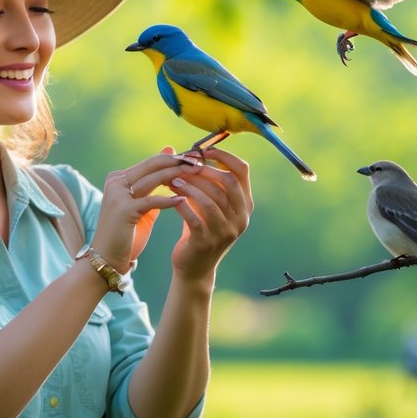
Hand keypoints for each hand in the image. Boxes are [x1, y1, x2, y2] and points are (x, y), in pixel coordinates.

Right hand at [91, 147, 194, 272]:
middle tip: (199, 162)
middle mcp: (116, 182)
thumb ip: (154, 189)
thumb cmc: (127, 234)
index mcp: (119, 179)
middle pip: (152, 165)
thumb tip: (169, 172)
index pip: (151, 162)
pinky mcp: (124, 210)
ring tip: (196, 175)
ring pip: (153, 178)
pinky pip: (151, 200)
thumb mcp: (142, 206)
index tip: (195, 160)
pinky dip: (168, 200)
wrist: (106, 258)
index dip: (175, 159)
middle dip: (178, 162)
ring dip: (177, 175)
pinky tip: (183, 200)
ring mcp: (118, 194)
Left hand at [166, 148, 252, 282]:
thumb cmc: (200, 228)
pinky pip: (195, 218)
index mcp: (245, 204)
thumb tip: (194, 153)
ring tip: (173, 180)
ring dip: (190, 186)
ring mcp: (226, 231)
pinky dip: (182, 204)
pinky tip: (171, 197)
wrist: (194, 267)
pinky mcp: (207, 242)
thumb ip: (207, 182)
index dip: (223, 156)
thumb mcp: (208, 204)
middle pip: (228, 182)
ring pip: (211, 200)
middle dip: (204, 170)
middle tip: (184, 165)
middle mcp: (241, 218)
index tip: (203, 150)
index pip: (242, 170)